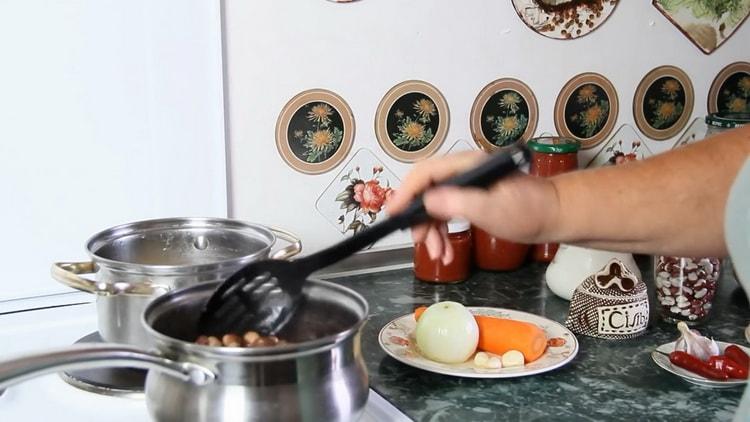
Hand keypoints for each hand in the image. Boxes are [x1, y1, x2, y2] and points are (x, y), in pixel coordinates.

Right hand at [386, 151, 558, 263]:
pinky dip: (443, 233)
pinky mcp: (472, 200)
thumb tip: (428, 202)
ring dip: (431, 232)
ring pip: (435, 206)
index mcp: (467, 166)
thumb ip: (458, 203)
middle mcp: (464, 172)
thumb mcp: (492, 209)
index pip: (425, 173)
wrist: (555, 216)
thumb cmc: (529, 211)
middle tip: (421, 243)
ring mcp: (468, 186)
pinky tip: (447, 253)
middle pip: (426, 191)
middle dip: (420, 220)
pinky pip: (447, 214)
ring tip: (439, 256)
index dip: (405, 192)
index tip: (393, 213)